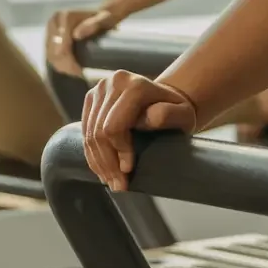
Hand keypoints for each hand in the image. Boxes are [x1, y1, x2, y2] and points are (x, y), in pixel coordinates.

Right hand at [45, 7, 121, 75]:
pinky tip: (70, 69)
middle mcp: (54, 21)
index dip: (69, 59)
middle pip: (54, 50)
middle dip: (66, 65)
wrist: (99, 15)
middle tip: (79, 74)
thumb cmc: (104, 18)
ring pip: (50, 54)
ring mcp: (50, 29)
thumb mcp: (104, 19)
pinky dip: (59, 63)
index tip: (80, 71)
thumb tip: (76, 35)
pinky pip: (50, 54)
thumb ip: (93, 25)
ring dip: (62, 66)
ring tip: (76, 72)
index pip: (61, 43)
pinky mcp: (49, 37)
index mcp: (64, 17)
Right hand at [81, 70, 197, 190]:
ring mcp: (100, 88)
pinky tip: (103, 169)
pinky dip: (92, 154)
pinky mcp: (91, 98)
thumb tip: (148, 119)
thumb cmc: (177, 112)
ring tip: (111, 181)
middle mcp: (114, 82)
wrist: (165, 100)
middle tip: (119, 185)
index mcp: (135, 85)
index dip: (119, 152)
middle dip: (108, 163)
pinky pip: (85, 131)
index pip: (114, 127)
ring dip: (99, 163)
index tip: (129, 171)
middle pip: (99, 132)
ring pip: (89, 134)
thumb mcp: (183, 115)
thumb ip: (168, 115)